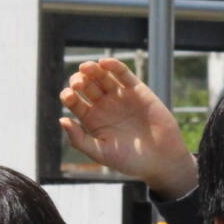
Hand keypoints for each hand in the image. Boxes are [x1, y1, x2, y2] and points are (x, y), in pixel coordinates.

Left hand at [59, 58, 197, 198]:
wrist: (161, 159)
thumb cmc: (130, 160)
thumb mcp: (101, 153)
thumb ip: (80, 139)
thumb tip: (62, 120)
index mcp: (92, 119)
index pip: (74, 101)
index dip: (68, 95)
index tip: (69, 96)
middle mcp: (104, 105)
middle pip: (86, 85)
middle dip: (79, 80)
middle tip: (78, 84)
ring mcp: (120, 96)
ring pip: (102, 76)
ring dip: (92, 69)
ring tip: (86, 68)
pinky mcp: (137, 90)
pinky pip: (123, 73)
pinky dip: (113, 66)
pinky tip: (104, 63)